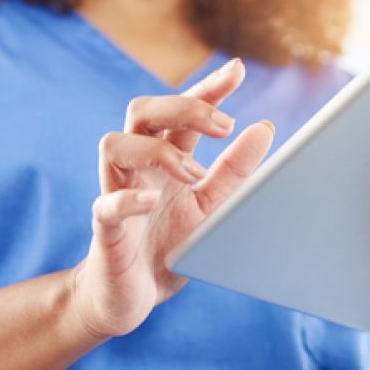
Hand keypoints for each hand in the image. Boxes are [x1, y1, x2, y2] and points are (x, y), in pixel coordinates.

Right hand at [72, 58, 275, 338]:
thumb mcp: (211, 207)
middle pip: (143, 111)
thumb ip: (234, 171)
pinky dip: (126, 199)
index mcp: (165, 159)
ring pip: (114, 144)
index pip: (180, 111)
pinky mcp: (104, 231)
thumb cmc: (167, 248)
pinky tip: (150, 201)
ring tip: (193, 172)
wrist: (130, 299)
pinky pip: (105, 205)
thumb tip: (264, 128)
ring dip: (157, 150)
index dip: (206, 88)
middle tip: (225, 126)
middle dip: (183, 107)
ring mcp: (116, 194)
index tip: (237, 71)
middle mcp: (137, 168)